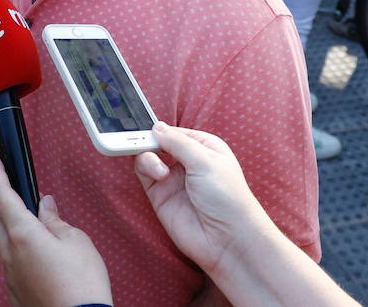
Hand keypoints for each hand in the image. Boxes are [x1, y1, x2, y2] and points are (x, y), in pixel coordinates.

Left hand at [0, 157, 112, 306]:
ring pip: (1, 242)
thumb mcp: (76, 241)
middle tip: (18, 193)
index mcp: (23, 235)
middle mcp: (10, 254)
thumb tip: (45, 207)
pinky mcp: (16, 292)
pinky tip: (37, 253)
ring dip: (10, 227)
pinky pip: (10, 263)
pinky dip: (17, 250)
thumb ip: (56, 220)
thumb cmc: (82, 285)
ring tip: (34, 224)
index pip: (2, 197)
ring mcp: (11, 275)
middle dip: (2, 201)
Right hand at [133, 124, 270, 276]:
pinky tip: (159, 175)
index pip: (176, 131)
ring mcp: (173, 179)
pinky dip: (146, 168)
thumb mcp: (206, 160)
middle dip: (150, 140)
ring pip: (149, 156)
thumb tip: (157, 127)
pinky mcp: (160, 195)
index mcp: (205, 147)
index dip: (163, 129)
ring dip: (149, 156)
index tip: (151, 128)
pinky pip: (145, 173)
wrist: (226, 239)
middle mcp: (188, 162)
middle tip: (140, 140)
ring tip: (160, 169)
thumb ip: (178, 142)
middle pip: (160, 143)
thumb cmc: (227, 197)